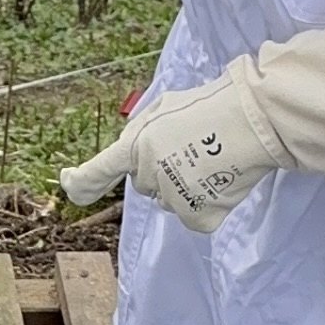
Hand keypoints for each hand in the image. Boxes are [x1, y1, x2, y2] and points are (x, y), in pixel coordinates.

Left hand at [60, 61, 283, 231]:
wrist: (255, 119)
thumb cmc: (214, 106)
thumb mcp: (167, 108)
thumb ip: (144, 134)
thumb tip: (136, 157)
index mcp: (137, 144)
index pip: (99, 170)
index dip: (81, 182)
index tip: (69, 183)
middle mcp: (148, 174)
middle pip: (145, 184)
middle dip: (161, 171)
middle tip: (193, 149)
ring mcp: (172, 199)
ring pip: (170, 200)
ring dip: (184, 187)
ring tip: (213, 161)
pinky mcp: (197, 217)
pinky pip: (193, 217)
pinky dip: (206, 206)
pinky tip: (221, 181)